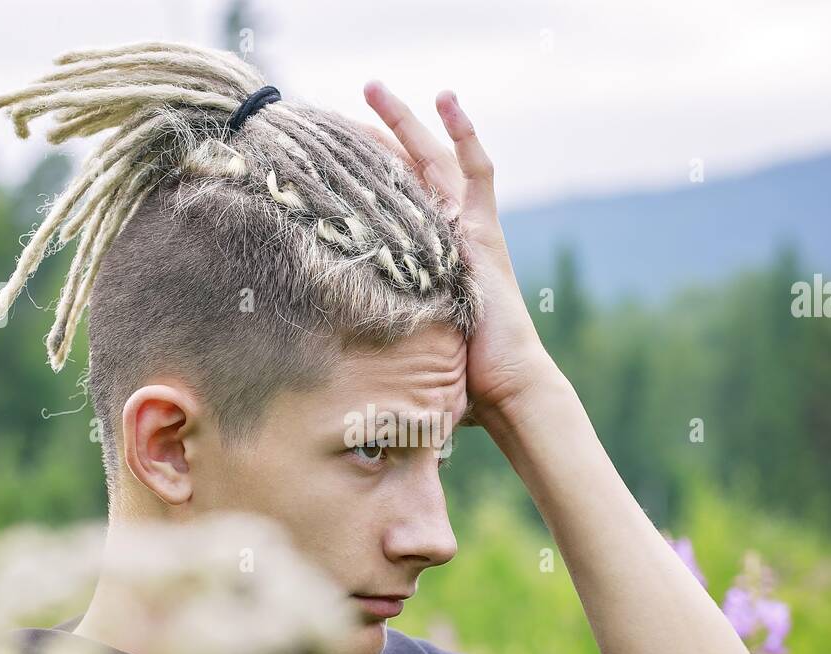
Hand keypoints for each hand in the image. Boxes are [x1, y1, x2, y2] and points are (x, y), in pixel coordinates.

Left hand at [361, 82, 560, 424]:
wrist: (504, 387)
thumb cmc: (460, 380)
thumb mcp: (405, 348)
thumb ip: (376, 340)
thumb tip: (327, 363)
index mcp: (429, 257)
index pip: (394, 200)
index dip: (365, 173)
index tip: (330, 153)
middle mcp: (450, 236)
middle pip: (411, 170)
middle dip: (380, 133)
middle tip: (349, 100)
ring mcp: (469, 231)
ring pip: (434, 161)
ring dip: (407, 122)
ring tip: (373, 89)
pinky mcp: (485, 234)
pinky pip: (477, 172)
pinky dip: (465, 134)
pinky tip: (448, 100)